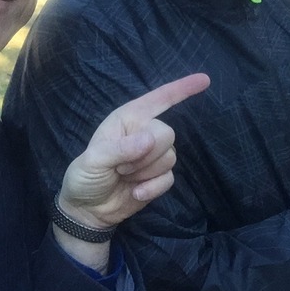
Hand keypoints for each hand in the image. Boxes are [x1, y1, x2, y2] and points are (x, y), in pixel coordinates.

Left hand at [57, 73, 209, 230]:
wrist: (88, 210)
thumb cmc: (84, 176)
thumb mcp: (93, 160)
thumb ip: (120, 148)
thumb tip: (150, 140)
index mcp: (128, 118)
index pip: (160, 98)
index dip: (183, 88)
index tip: (205, 80)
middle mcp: (145, 132)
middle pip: (167, 133)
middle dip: (146, 154)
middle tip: (120, 166)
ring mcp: (154, 155)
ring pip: (170, 157)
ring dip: (145, 172)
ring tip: (124, 176)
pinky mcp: (160, 177)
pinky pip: (170, 178)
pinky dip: (152, 188)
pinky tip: (135, 192)